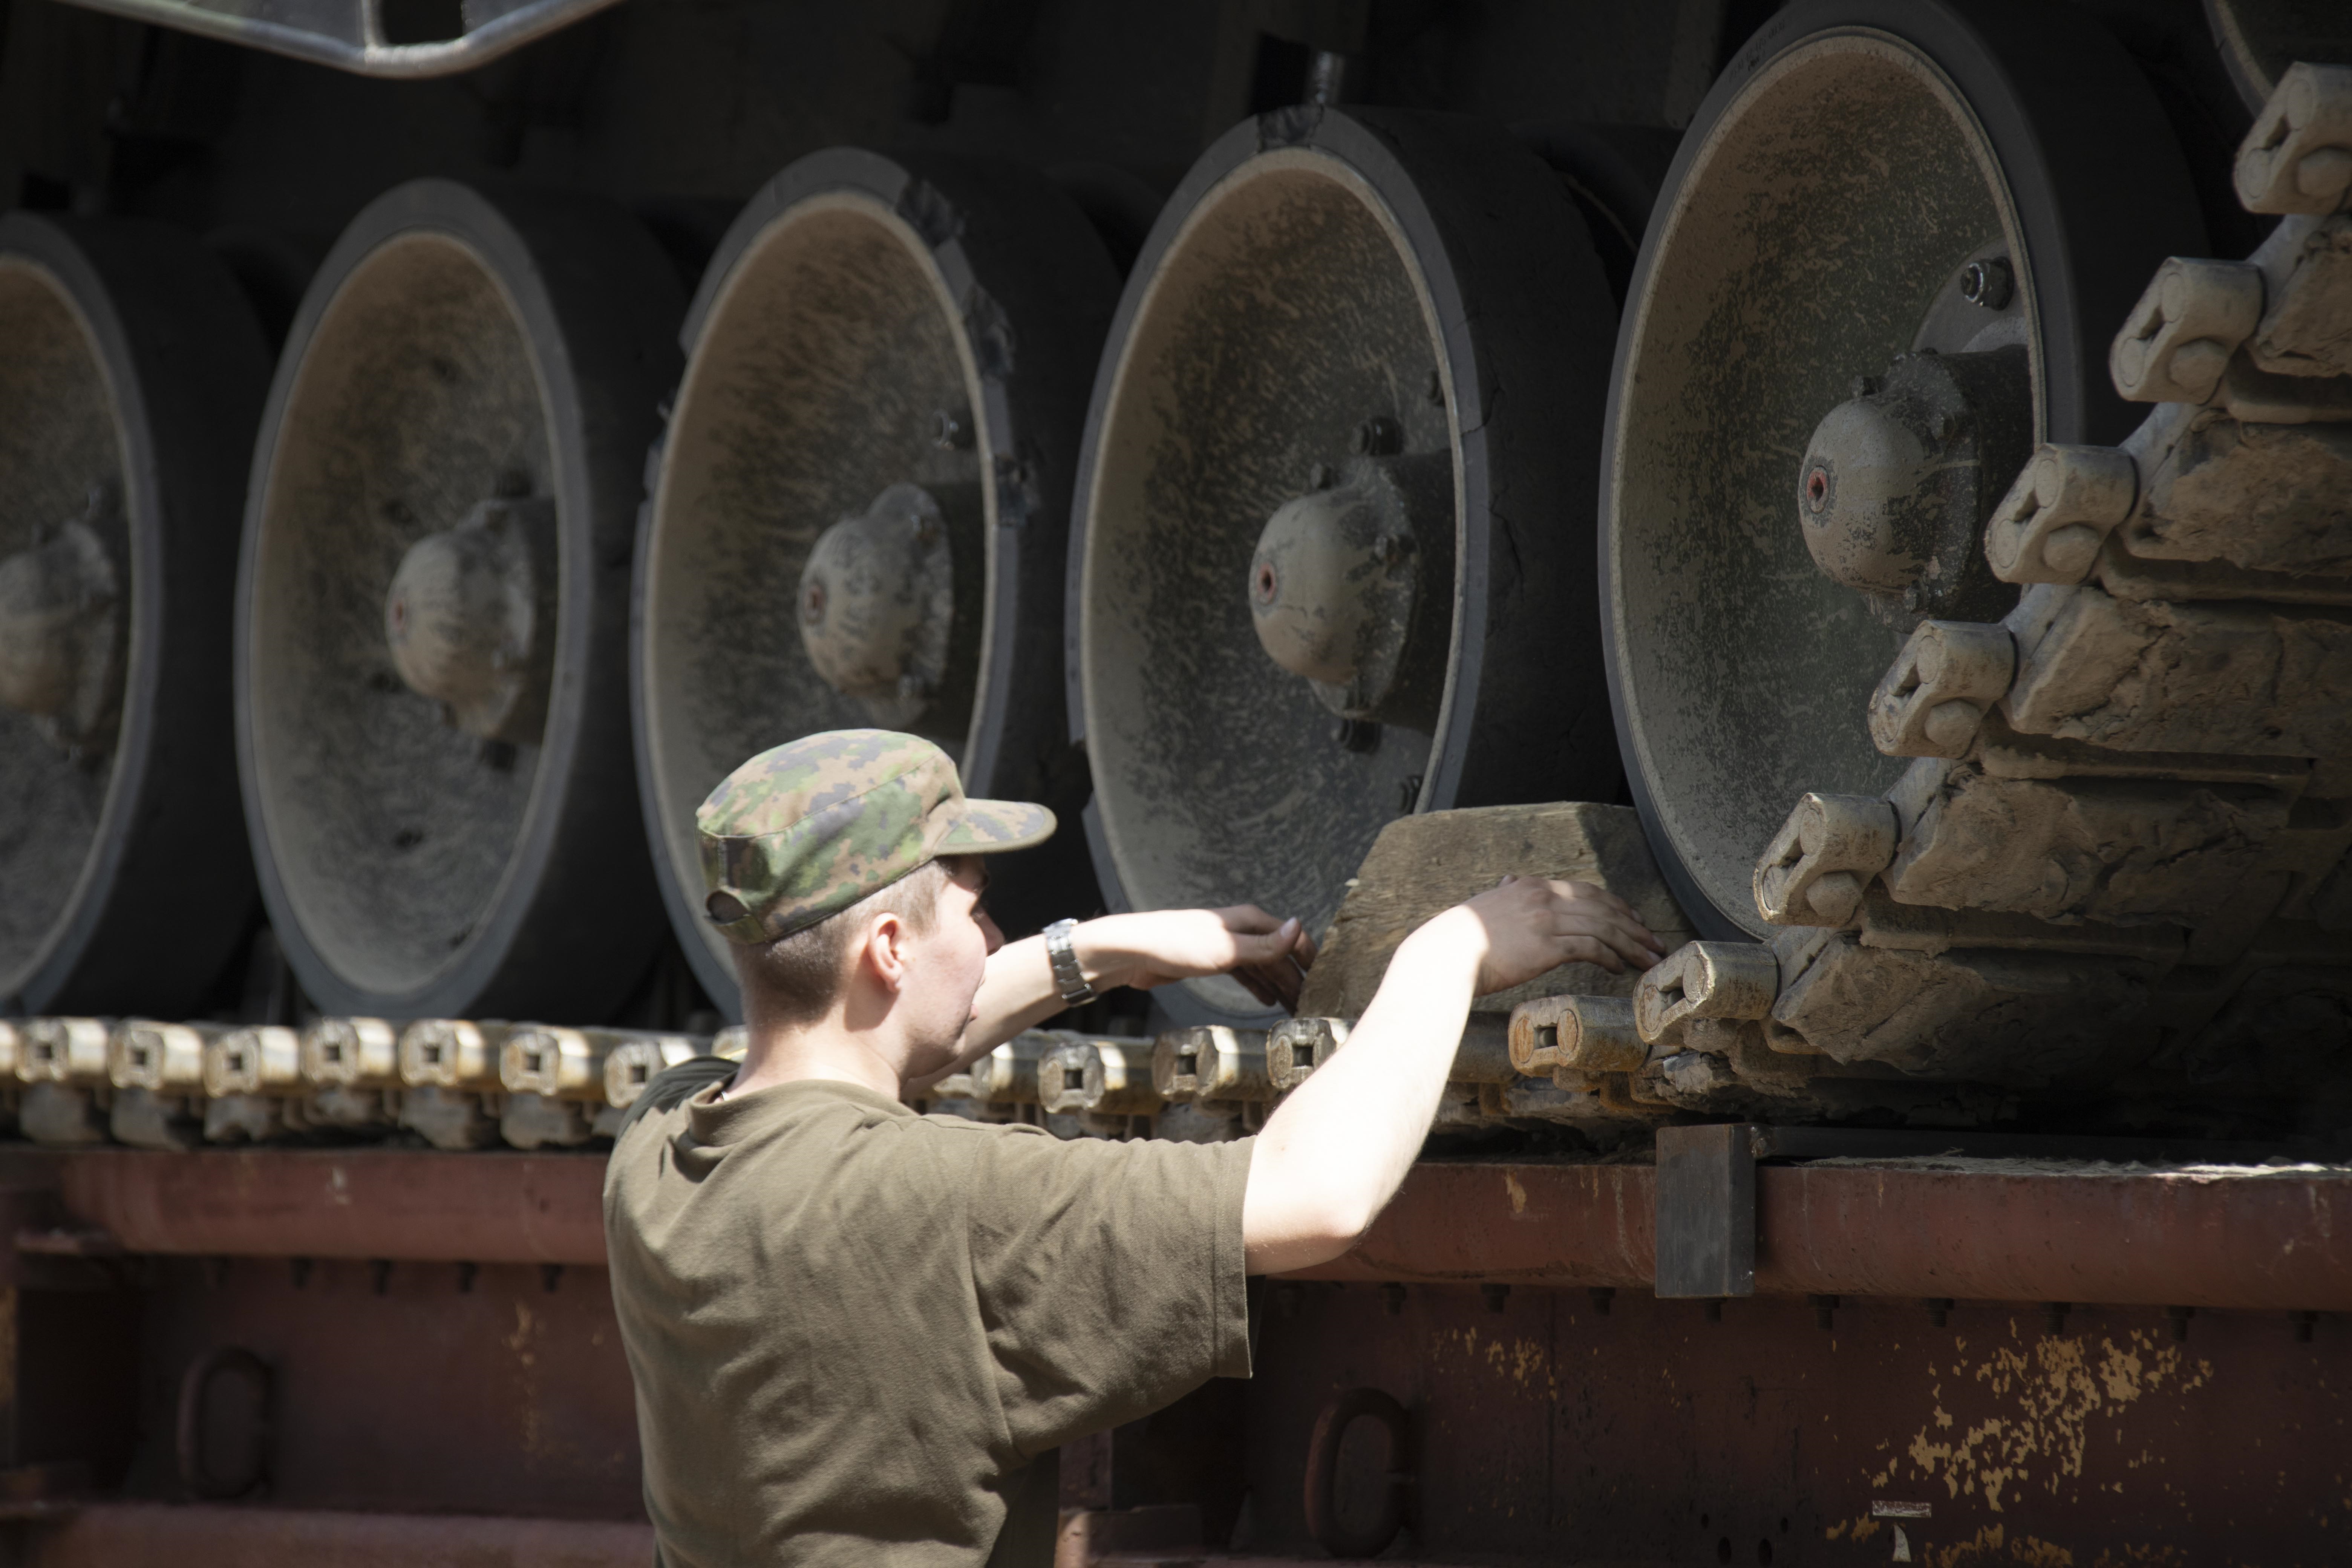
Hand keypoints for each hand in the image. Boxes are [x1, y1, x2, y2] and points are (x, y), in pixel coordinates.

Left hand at [1079, 906, 1318, 1011]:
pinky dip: (1259, 987)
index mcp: (1250, 920)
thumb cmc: (1179, 944)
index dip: (1310, 958)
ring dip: (1280, 986)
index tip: (1326, 981)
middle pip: (1279, 956)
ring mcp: (1228, 946)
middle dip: (1297, 978)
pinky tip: (1269, 1001)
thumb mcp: (1228, 948)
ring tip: (1297, 1008)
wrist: (1136, 952)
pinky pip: (1245, 975)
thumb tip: (1299, 926)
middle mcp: (1242, 930)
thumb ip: (1265, 945)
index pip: (1291, 937)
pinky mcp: (1213, 961)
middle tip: (1314, 1005)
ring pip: (1263, 967)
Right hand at [1447, 876, 1664, 994]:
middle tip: (1654, 942)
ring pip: (1604, 928)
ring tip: (1648, 960)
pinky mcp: (1546, 947)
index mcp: (1532, 887)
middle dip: (1634, 926)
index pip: (1587, 891)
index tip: (1634, 920)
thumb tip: (1511, 880)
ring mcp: (1546, 921)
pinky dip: (1610, 958)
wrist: (1445, 956)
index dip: (1616, 905)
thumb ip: (1506, 892)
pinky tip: (1619, 969)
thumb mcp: (1486, 903)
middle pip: (1603, 907)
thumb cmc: (1460, 938)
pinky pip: (1590, 948)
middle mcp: (1543, 898)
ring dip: (1631, 945)